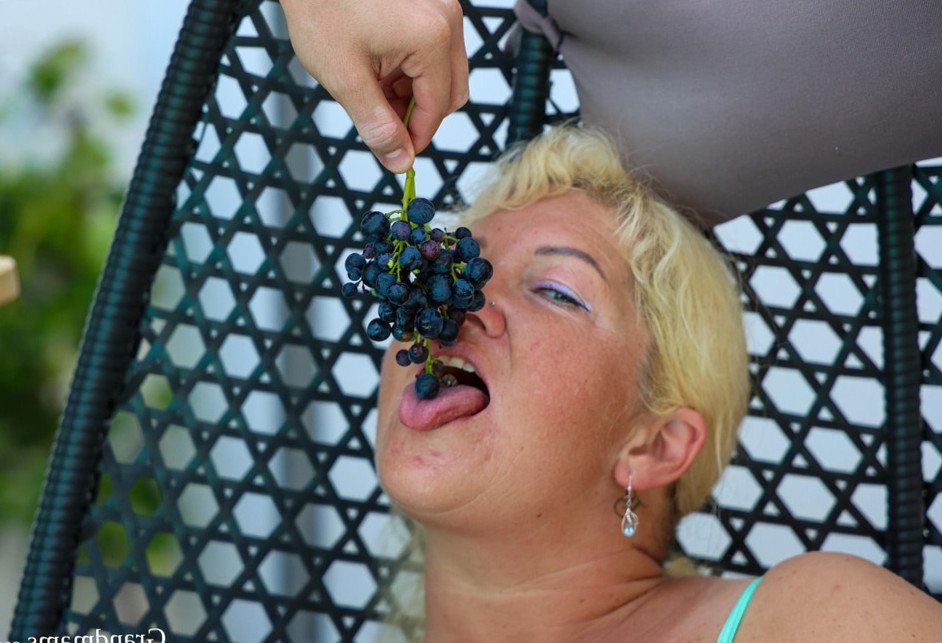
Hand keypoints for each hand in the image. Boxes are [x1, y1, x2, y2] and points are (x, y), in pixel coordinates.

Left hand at [281, 0, 468, 172]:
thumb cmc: (321, 9)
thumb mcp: (345, 78)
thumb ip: (377, 126)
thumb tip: (399, 160)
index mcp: (431, 38)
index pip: (438, 108)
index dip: (416, 138)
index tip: (394, 153)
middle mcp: (446, 20)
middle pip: (451, 92)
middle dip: (417, 115)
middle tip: (381, 121)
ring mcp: (441, 10)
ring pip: (444, 75)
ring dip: (413, 93)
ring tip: (372, 87)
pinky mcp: (430, 7)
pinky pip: (434, 53)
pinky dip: (410, 71)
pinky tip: (378, 68)